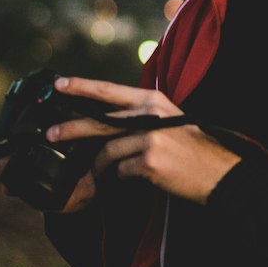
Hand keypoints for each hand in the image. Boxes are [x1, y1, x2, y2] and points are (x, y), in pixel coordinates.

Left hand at [48, 76, 240, 205]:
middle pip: (100, 120)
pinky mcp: (149, 161)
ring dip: (100, 167)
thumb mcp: (168, 121)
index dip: (82, 86)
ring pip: (107, 152)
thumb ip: (140, 117)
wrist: (217, 172)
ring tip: (100, 175)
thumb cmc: (191, 149)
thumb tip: (105, 122)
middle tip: (49, 134)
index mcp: (153, 101)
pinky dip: (119, 180)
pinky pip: (120, 172)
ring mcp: (149, 138)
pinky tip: (129, 182)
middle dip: (71, 128)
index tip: (59, 84)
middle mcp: (150, 115)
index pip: (110, 90)